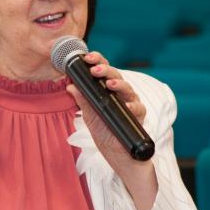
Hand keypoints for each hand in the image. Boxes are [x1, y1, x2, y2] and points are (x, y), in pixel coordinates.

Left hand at [66, 52, 147, 167]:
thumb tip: (70, 85)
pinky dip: (131, 106)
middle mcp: (121, 92)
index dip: (97, 61)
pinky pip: (137, 108)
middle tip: (95, 70)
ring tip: (110, 84)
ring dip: (119, 85)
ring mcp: (131, 102)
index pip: (104, 70)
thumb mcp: (89, 114)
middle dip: (105, 70)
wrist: (114, 151)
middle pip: (115, 75)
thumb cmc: (103, 130)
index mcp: (108, 89)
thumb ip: (82, 99)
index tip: (87, 58)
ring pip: (127, 88)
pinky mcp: (139, 114)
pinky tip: (126, 106)